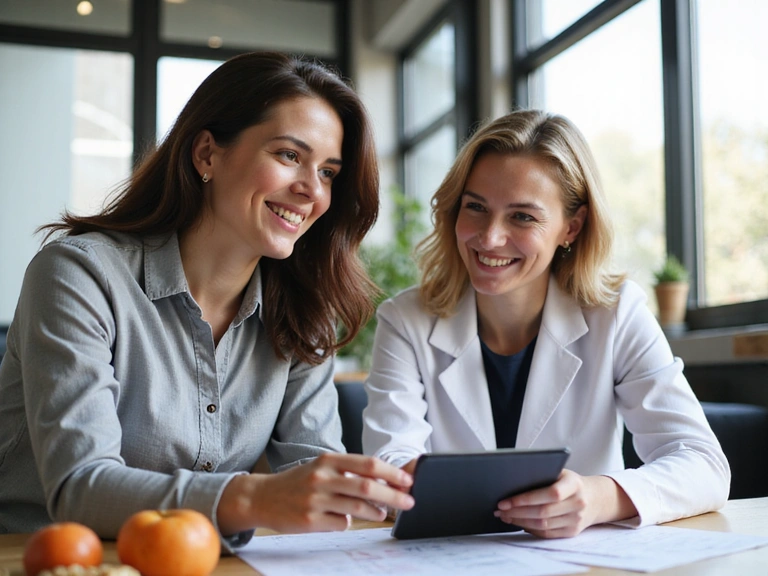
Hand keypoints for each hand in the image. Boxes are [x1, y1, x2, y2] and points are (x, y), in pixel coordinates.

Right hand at [218, 453, 413, 534]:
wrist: (262, 497)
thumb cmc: (299, 482)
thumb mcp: (322, 468)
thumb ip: (349, 473)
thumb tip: (385, 483)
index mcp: (329, 460)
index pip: (369, 464)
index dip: (392, 473)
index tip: (408, 481)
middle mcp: (323, 477)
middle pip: (368, 486)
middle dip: (394, 495)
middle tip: (409, 502)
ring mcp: (315, 499)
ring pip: (357, 507)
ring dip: (376, 512)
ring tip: (382, 514)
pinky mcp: (309, 520)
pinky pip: (341, 523)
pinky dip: (348, 522)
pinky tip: (343, 519)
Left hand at [494, 469, 636, 537]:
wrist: (595, 498)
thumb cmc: (569, 482)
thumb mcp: (561, 472)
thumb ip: (542, 474)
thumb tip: (511, 481)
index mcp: (574, 484)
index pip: (550, 493)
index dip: (525, 498)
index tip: (505, 500)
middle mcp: (578, 503)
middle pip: (543, 512)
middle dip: (516, 512)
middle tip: (499, 509)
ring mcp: (577, 520)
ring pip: (543, 525)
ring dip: (520, 521)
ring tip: (505, 516)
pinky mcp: (572, 532)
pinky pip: (547, 534)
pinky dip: (530, 529)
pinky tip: (518, 523)